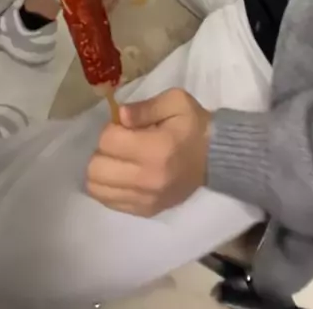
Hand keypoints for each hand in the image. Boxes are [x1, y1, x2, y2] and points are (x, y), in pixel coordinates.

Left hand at [86, 89, 210, 216]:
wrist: (216, 158)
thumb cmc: (194, 125)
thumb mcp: (176, 102)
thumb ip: (145, 107)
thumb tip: (121, 116)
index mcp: (155, 149)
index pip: (108, 141)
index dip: (112, 128)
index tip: (126, 126)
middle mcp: (147, 179)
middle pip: (96, 169)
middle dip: (103, 151)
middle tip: (120, 144)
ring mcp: (145, 199)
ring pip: (97, 189)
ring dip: (103, 170)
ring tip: (120, 160)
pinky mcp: (146, 211)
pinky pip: (109, 202)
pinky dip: (110, 187)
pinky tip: (124, 175)